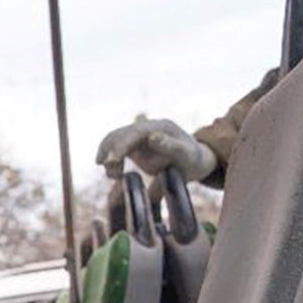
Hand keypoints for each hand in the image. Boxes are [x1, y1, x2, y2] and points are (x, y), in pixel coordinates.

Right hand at [95, 118, 216, 180]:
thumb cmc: (192, 161)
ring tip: (114, 176)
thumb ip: (170, 146)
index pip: (135, 132)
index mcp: (161, 126)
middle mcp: (147, 127)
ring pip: (114, 140)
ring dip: (108, 157)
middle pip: (120, 134)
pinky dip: (110, 160)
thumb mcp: (186, 155)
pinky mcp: (133, 144)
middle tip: (111, 174)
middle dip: (110, 152)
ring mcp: (139, 135)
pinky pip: (115, 147)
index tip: (111, 160)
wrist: (194, 162)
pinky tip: (114, 174)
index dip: (121, 145)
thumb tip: (151, 137)